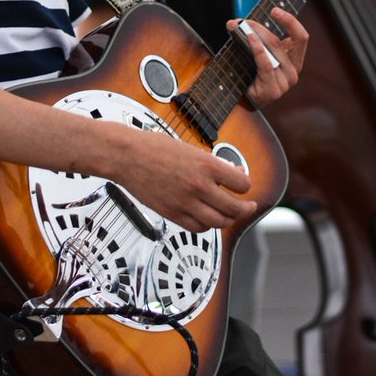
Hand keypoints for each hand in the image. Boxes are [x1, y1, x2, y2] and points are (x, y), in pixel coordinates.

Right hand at [108, 123, 257, 233]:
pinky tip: (208, 219)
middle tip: (249, 206)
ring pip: (219, 222)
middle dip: (246, 208)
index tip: (244, 184)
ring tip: (230, 215)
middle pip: (234, 208)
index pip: (242, 184)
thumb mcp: (190, 149)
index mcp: (206, 165)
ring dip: (228, 219)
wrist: (127, 156)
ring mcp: (185, 203)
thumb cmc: (154, 147)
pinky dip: (207, 226)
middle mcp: (199, 186)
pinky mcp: (172, 214)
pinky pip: (198, 228)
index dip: (246, 185)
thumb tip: (232, 174)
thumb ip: (212, 164)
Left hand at [226, 7, 308, 109]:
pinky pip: (266, 64)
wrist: (246, 101)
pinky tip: (250, 39)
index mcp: (295, 60)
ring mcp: (285, 82)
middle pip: (279, 42)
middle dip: (260, 29)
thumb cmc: (253, 74)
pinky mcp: (273, 90)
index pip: (301, 38)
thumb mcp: (260, 53)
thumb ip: (254, 37)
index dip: (290, 21)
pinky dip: (258, 49)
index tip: (275, 10)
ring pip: (271, 52)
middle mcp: (294, 71)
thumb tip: (233, 22)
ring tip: (241, 29)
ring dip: (255, 37)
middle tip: (244, 22)